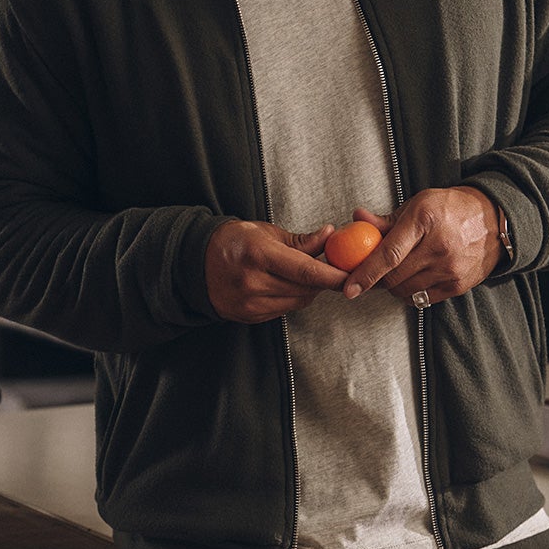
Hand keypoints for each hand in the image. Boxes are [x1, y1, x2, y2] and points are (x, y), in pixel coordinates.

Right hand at [206, 220, 346, 323]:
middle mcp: (253, 282)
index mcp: (258, 255)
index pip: (306, 271)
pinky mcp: (249, 316)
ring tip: (305, 274)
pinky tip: (287, 285)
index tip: (351, 276)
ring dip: (309, 290)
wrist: (197, 262)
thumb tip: (329, 235)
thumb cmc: (232, 242)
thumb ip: (301, 240)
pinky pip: (284, 310)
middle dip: (324, 281)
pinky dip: (293, 298)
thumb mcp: (266, 232)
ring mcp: (249, 303)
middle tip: (332, 268)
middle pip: (305, 289)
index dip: (333, 276)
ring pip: (297, 302)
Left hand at [341, 188, 501, 306]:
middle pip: (394, 277)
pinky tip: (414, 277)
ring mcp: (451, 268)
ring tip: (397, 271)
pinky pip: (422, 298)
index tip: (349, 287)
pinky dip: (411, 292)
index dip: (366, 273)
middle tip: (373, 272)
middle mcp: (439, 245)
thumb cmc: (450, 209)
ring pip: (405, 290)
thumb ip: (385, 220)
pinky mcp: (458, 284)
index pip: (389, 254)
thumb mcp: (417, 205)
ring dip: (393, 286)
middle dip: (377, 279)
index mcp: (424, 219)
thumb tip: (356, 218)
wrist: (493, 218)